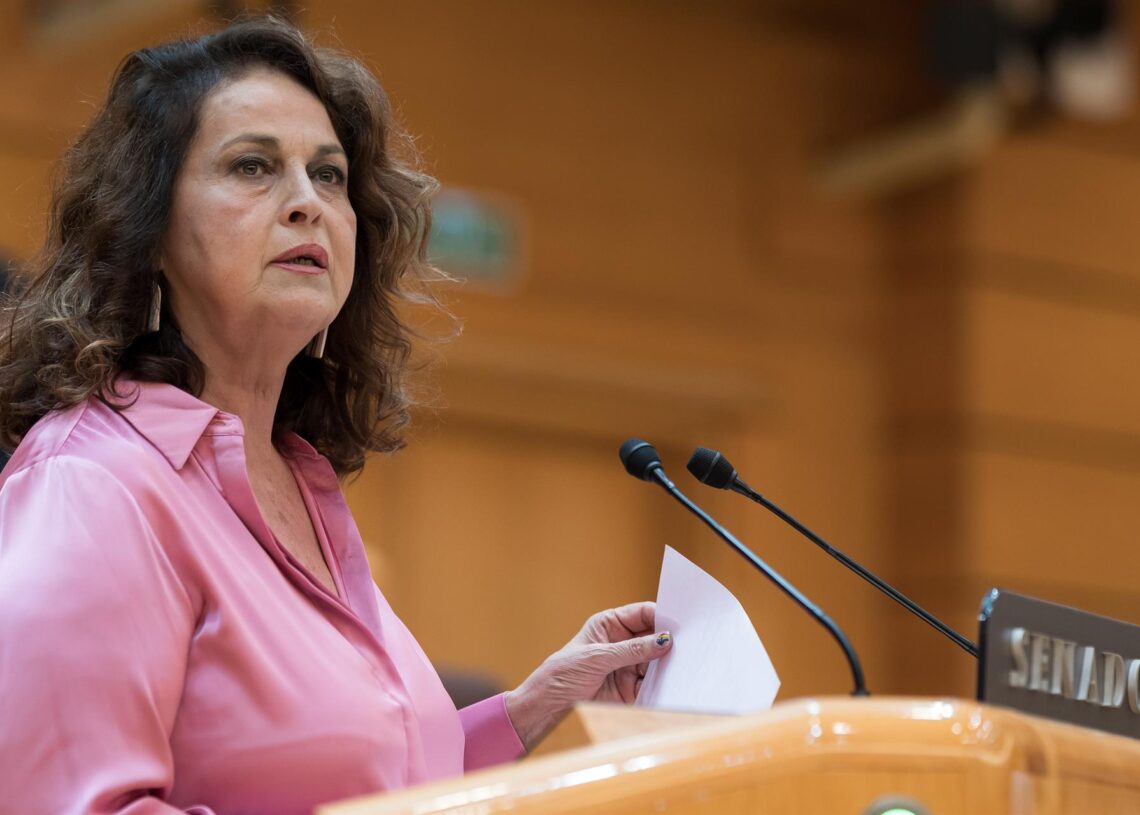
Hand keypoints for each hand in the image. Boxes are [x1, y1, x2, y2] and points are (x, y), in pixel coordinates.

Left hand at [504, 602, 671, 750]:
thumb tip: (664, 640)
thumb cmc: (562, 674)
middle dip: (669, 640)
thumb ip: (632, 650)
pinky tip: (673, 683)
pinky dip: (664, 683)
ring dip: (669, 663)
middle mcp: (622, 643)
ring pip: (657, 660)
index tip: (679, 623)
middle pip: (654, 637)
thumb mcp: (597, 658)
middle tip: (688, 644)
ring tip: (683, 665)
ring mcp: (628, 666)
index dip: (661, 616)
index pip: (642, 614)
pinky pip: (653, 683)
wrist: (548, 708)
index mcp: (610, 625)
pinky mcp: (632, 689)